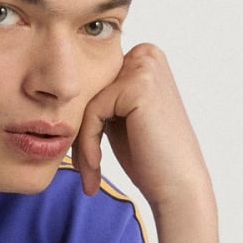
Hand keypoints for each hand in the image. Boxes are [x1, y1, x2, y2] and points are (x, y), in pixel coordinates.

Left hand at [72, 43, 214, 224]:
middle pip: (90, 92)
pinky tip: (96, 167)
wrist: (179, 187)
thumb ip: (102, 99)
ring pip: (88, 103)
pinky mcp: (137, 85)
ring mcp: (144, 67)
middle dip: (81, 133)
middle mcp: (146, 54)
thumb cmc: (151, 160)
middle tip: (83, 171)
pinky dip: (88, 143)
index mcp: (144, 57)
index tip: (84, 161)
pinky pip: (92, 113)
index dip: (84, 124)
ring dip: (82, 143)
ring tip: (88, 175)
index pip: (96, 85)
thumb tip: (64, 92)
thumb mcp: (121, 119)